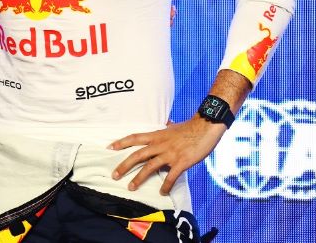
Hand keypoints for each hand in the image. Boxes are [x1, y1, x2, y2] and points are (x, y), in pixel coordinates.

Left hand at [108, 117, 225, 194]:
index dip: (121, 142)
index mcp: (157, 135)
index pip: (134, 138)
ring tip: (131, 187)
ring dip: (139, 178)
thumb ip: (167, 127)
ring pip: (150, 167)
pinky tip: (162, 192)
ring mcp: (170, 154)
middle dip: (124, 165)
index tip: (110, 147)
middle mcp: (160, 144)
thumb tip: (166, 122)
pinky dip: (166, 185)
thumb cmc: (190, 127)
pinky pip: (171, 176)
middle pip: (137, 155)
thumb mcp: (174, 126)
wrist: (206, 127)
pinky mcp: (181, 162)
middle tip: (114, 175)